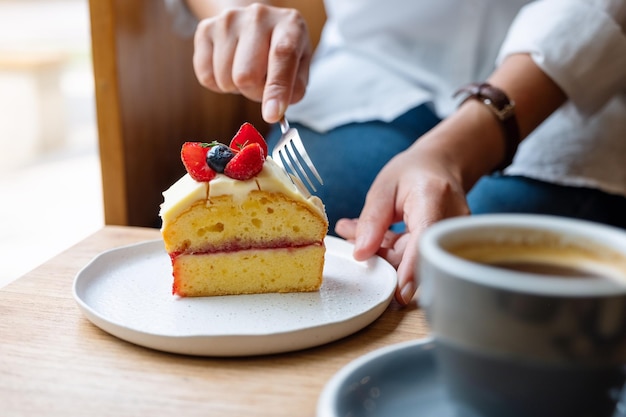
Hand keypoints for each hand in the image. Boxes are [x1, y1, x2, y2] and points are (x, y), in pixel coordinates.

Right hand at [192, 4, 312, 122]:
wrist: (255, 24)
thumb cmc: (281, 52)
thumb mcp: (300, 66)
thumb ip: (294, 89)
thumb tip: (274, 111)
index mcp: (289, 24)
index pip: (282, 55)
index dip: (277, 89)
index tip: (272, 114)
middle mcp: (258, 17)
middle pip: (246, 75)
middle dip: (254, 93)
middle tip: (262, 86)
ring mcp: (228, 21)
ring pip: (225, 79)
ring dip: (237, 89)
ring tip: (248, 73)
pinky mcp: (205, 29)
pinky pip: (206, 77)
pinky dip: (219, 85)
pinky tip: (230, 69)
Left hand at [335, 139, 470, 305]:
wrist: (441, 164)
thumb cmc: (413, 172)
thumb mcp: (384, 187)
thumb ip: (371, 220)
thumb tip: (360, 254)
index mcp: (433, 198)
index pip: (424, 240)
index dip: (412, 269)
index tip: (400, 293)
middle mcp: (451, 219)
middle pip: (417, 256)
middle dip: (381, 255)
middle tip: (350, 235)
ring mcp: (453, 234)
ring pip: (415, 260)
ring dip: (383, 251)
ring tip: (355, 228)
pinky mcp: (447, 244)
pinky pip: (417, 257)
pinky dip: (394, 250)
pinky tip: (375, 235)